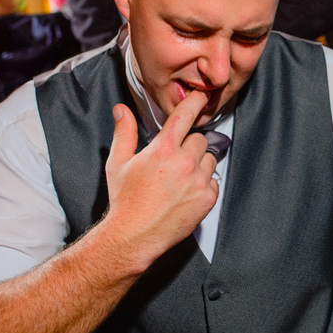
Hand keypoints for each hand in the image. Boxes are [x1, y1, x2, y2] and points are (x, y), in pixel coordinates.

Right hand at [102, 90, 218, 273]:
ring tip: (179, 178)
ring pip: (210, 159)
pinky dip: (204, 183)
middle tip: (173, 161)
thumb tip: (122, 110)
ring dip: (199, 163)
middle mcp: (184, 163)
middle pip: (199, 139)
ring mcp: (198, 181)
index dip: (195, 102)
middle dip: (188, 145)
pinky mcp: (207, 199)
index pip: (184, 116)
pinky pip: (213, 181)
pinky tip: (186, 192)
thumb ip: (124, 132)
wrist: (134, 235)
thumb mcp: (118, 163)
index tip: (202, 96)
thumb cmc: (125, 200)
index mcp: (163, 149)